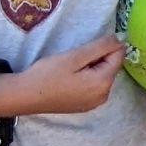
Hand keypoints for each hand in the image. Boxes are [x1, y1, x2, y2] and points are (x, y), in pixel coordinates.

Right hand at [0, 36, 122, 117]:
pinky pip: (94, 85)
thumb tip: (121, 39)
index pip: (118, 56)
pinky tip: (70, 78)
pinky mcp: (85, 105)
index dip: (105, 46)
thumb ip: (100, 47)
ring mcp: (95, 103)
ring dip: (92, 67)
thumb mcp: (75, 56)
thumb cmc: (47, 74)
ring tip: (71, 69)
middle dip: (98, 58)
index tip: (86, 48)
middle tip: (75, 59)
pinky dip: (87, 77)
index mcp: (103, 83)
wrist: (24, 96)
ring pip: (103, 75)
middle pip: (112, 66)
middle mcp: (104, 96)